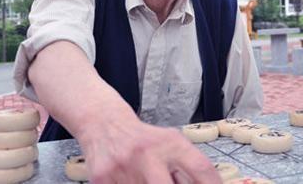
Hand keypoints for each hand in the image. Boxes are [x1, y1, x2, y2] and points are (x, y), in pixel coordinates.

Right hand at [77, 116, 222, 183]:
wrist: (105, 124)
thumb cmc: (143, 139)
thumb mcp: (169, 144)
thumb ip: (186, 169)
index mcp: (170, 144)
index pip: (200, 168)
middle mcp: (147, 154)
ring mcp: (123, 167)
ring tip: (146, 179)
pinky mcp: (102, 179)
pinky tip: (130, 180)